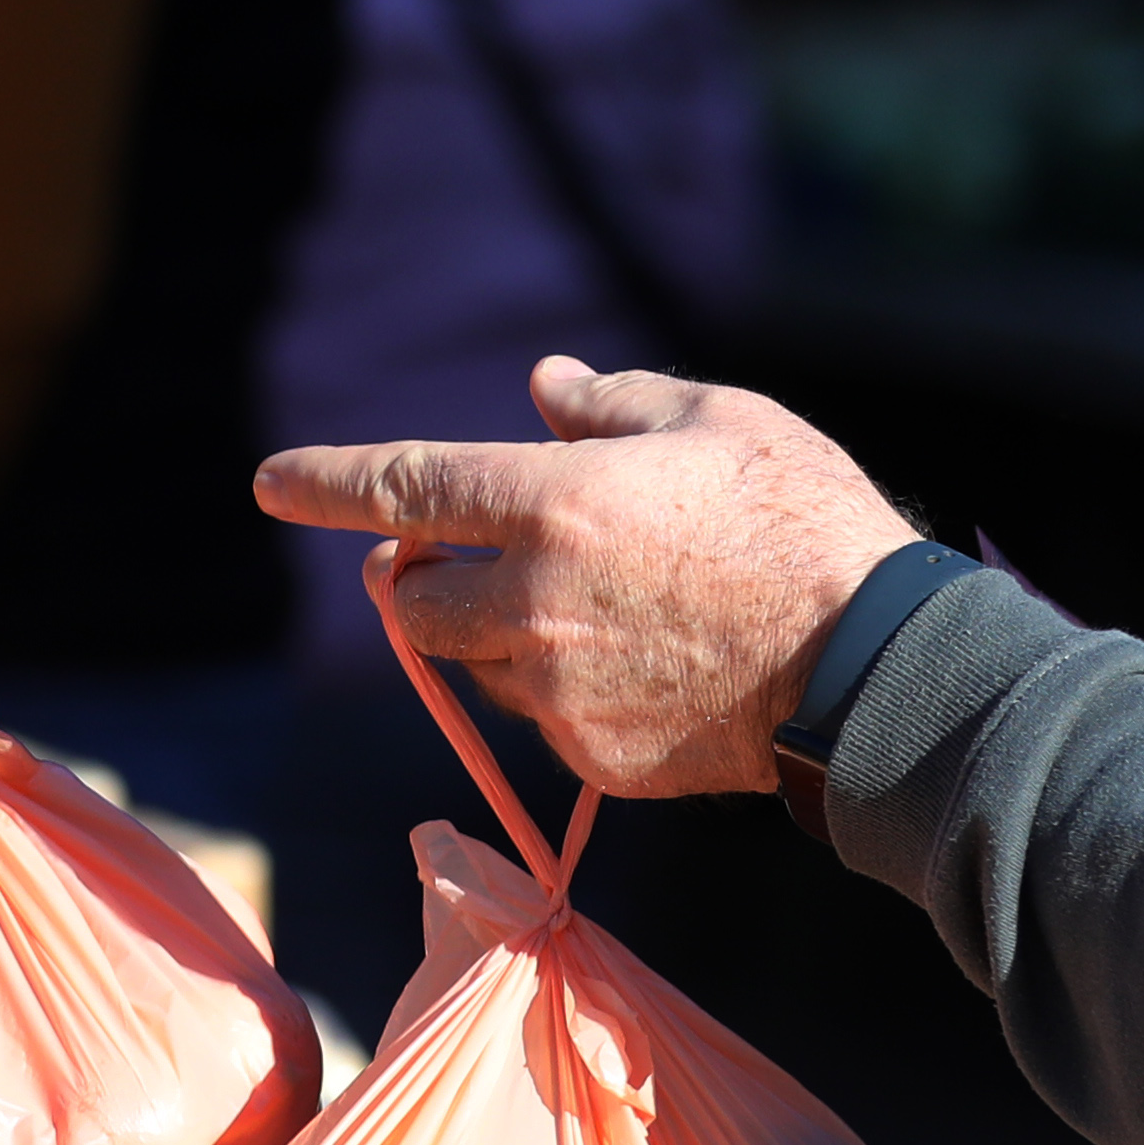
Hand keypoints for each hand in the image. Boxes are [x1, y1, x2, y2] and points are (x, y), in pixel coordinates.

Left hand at [256, 358, 922, 798]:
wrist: (874, 668)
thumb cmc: (805, 522)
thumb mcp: (718, 422)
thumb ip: (611, 405)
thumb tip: (540, 387)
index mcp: (553, 504)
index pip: (403, 487)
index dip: (325, 483)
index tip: (269, 481)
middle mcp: (532, 602)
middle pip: (411, 599)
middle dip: (419, 574)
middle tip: (463, 552)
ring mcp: (556, 691)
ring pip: (470, 664)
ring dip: (489, 634)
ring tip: (585, 608)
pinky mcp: (589, 757)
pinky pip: (539, 720)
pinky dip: (558, 691)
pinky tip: (639, 667)